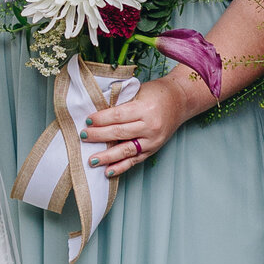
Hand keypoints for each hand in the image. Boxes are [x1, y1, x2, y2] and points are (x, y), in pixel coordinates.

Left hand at [80, 78, 194, 177]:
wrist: (180, 101)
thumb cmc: (156, 93)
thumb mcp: (138, 92)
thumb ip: (121, 103)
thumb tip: (97, 114)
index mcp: (145, 109)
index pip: (118, 116)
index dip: (101, 119)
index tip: (87, 121)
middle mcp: (150, 127)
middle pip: (119, 133)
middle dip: (99, 136)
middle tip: (83, 137)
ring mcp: (153, 141)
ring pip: (126, 150)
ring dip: (107, 157)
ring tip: (92, 160)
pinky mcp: (153, 150)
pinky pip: (135, 160)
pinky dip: (121, 167)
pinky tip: (108, 171)